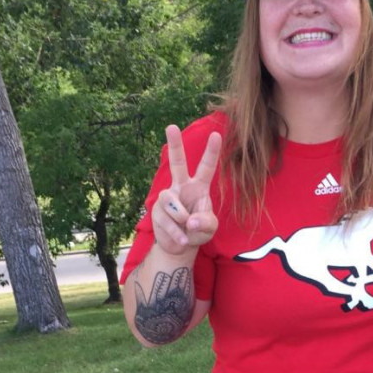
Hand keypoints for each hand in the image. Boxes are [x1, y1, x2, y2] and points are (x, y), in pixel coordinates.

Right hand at [152, 125, 221, 254]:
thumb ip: (205, 222)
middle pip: (177, 163)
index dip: (211, 152)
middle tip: (171, 126)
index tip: (216, 134)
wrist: (180, 246)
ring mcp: (168, 197)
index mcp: (199, 187)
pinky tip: (182, 240)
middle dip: (174, 145)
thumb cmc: (199, 231)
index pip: (206, 167)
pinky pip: (166, 219)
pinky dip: (176, 232)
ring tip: (187, 230)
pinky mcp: (156, 210)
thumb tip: (189, 220)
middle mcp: (182, 187)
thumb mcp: (210, 228)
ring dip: (180, 218)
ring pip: (171, 200)